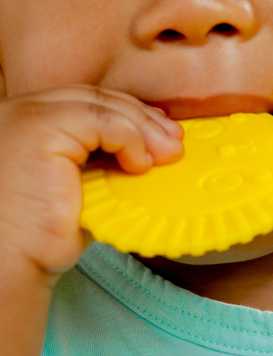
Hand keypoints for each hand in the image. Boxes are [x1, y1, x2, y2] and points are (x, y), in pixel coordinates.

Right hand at [0, 85, 183, 284]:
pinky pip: (101, 120)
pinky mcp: (39, 128)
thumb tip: (148, 164)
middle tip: (174, 142)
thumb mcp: (83, 193)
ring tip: (169, 154)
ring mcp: (28, 115)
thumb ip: (105, 170)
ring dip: (144, 129)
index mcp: (30, 123)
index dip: (128, 114)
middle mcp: (23, 110)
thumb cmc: (40, 236)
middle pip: (96, 97)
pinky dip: (130, 138)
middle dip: (142, 118)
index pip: (87, 103)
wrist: (13, 257)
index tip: (161, 134)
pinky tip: (140, 164)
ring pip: (102, 104)